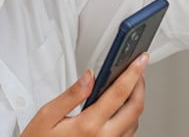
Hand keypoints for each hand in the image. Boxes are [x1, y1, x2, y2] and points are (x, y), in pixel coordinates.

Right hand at [21, 53, 148, 136]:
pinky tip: (122, 108)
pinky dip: (130, 117)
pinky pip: (128, 134)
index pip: (119, 93)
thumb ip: (71, 94)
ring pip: (135, 122)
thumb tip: (89, 76)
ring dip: (136, 102)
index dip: (133, 73)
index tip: (140, 60)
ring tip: (130, 85)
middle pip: (135, 108)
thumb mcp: (47, 115)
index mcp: (88, 126)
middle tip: (137, 69)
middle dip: (140, 85)